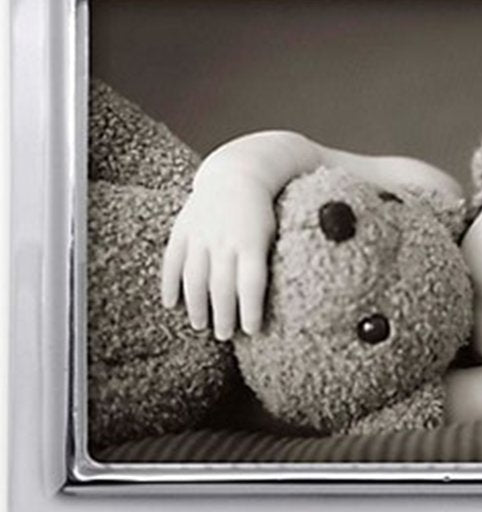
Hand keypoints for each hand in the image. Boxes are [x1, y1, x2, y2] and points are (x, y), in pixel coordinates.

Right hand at [161, 174, 275, 339]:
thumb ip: (268, 263)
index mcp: (252, 242)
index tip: (252, 331)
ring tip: (201, 325)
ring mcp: (200, 234)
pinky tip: (171, 304)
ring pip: (194, 277)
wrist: (236, 176)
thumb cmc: (261, 213)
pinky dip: (169, 283)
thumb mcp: (273, 234)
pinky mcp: (182, 230)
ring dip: (196, 305)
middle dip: (223, 315)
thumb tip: (283, 299)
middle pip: (221, 285)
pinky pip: (172, 260)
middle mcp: (224, 240)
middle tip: (224, 335)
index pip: (251, 283)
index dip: (251, 309)